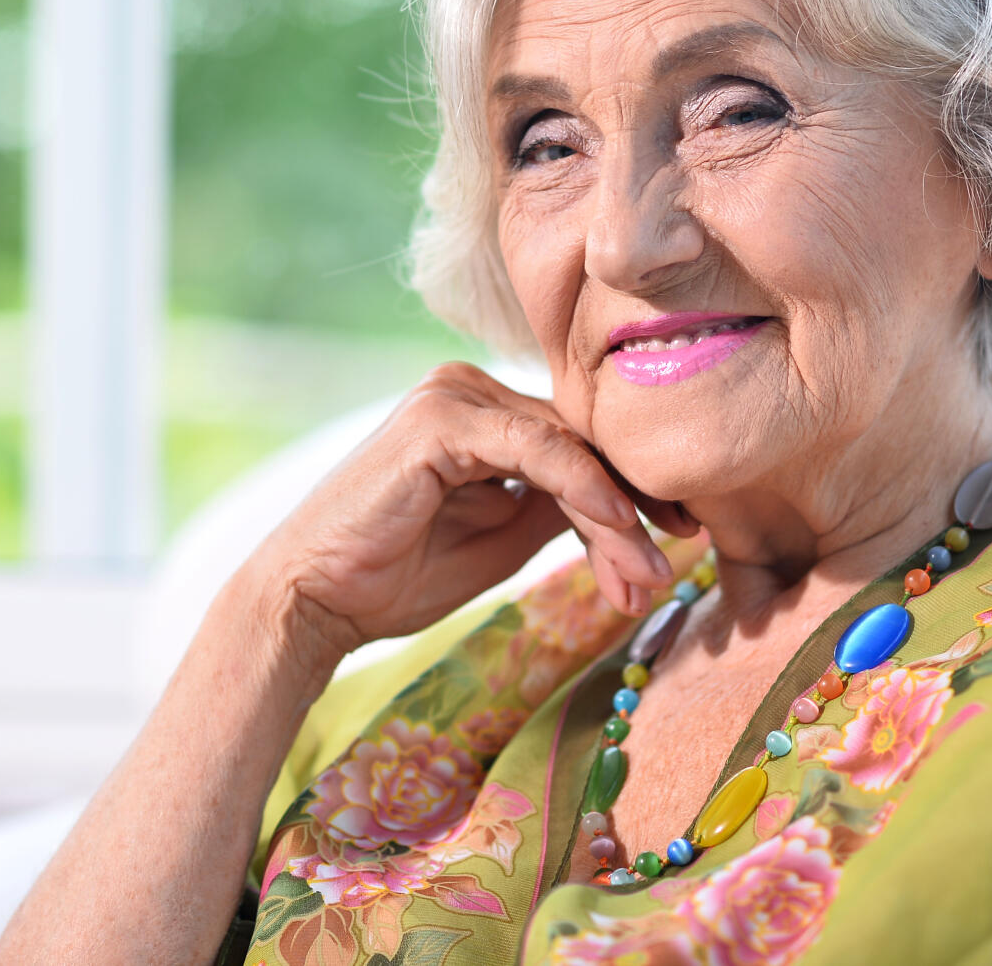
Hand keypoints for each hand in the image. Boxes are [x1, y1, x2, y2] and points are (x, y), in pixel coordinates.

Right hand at [247, 362, 698, 659]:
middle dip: (632, 512)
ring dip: (617, 516)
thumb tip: (629, 506)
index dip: (633, 495)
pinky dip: (584, 487)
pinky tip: (620, 528)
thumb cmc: (396, 577)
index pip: (579, 444)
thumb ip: (557, 507)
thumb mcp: (503, 539)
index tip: (679, 543)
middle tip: (669, 568)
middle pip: (581, 443)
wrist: (313, 603)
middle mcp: (469, 388)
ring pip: (568, 448)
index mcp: (482, 411)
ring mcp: (453, 395)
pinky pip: (536, 448)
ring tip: (647, 575)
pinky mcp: (441, 418)